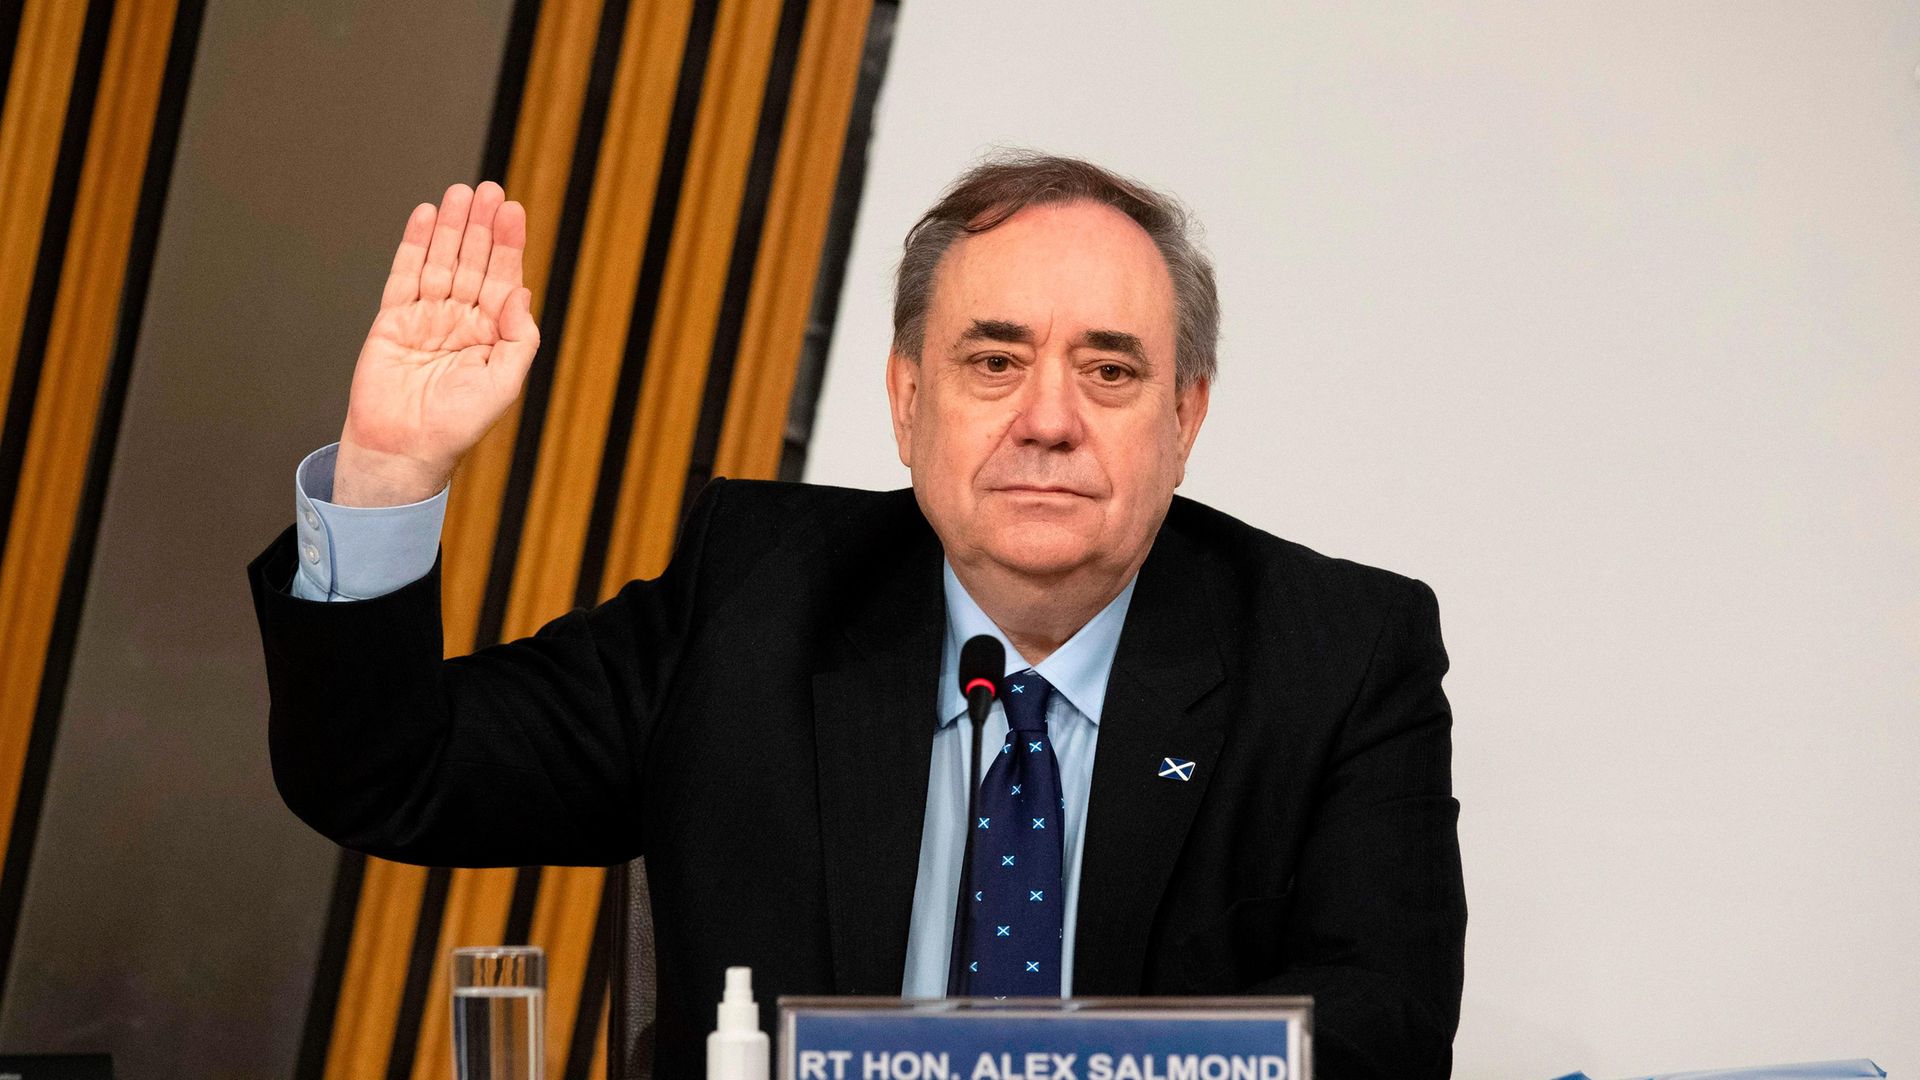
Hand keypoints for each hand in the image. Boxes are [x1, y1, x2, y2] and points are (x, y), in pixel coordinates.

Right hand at [333, 181, 538, 505]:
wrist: (404, 449)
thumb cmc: (457, 426)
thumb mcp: (504, 384)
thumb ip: (519, 338)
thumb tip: (521, 291)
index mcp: (491, 335)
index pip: (502, 278)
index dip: (508, 244)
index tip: (513, 210)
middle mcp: (460, 321)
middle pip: (472, 261)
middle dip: (481, 226)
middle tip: (488, 189)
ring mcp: (426, 317)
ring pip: (440, 261)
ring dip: (451, 227)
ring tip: (460, 192)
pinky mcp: (393, 320)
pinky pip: (404, 274)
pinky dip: (414, 245)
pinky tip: (426, 216)